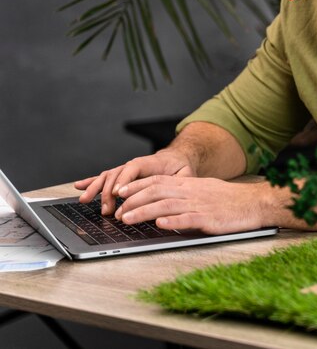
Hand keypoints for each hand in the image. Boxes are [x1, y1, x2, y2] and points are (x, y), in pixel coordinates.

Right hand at [74, 149, 194, 215]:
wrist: (177, 158)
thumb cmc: (181, 168)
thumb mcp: (186, 174)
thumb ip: (181, 182)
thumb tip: (174, 194)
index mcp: (151, 162)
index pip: (134, 168)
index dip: (125, 180)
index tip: (119, 194)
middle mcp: (135, 165)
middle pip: (117, 174)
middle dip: (109, 192)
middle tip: (107, 210)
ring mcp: (127, 171)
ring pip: (108, 176)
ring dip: (96, 188)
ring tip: (85, 200)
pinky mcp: (122, 177)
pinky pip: (105, 178)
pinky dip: (92, 182)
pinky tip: (79, 187)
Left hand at [113, 175, 272, 233]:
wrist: (255, 202)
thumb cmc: (230, 199)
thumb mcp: (205, 190)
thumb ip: (185, 193)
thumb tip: (163, 200)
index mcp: (190, 184)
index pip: (158, 181)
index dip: (137, 185)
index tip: (121, 190)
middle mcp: (191, 192)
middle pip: (157, 192)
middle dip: (134, 200)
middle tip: (117, 210)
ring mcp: (200, 205)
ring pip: (167, 206)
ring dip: (145, 212)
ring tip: (128, 219)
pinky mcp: (210, 219)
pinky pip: (189, 219)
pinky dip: (173, 221)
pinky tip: (160, 225)